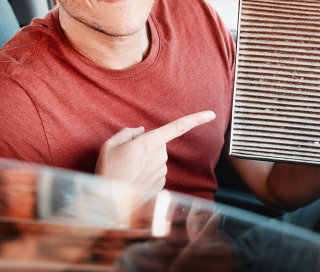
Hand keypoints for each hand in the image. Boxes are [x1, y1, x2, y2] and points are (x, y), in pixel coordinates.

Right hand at [95, 111, 215, 201]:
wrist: (108, 203)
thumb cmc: (108, 171)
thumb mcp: (110, 145)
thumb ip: (127, 133)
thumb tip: (140, 131)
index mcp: (148, 143)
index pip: (177, 127)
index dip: (196, 119)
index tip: (211, 114)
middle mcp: (159, 157)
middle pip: (159, 144)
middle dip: (148, 146)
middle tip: (128, 156)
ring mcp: (161, 172)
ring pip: (157, 159)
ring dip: (146, 162)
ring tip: (127, 170)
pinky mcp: (161, 185)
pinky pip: (156, 173)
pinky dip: (146, 174)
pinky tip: (133, 180)